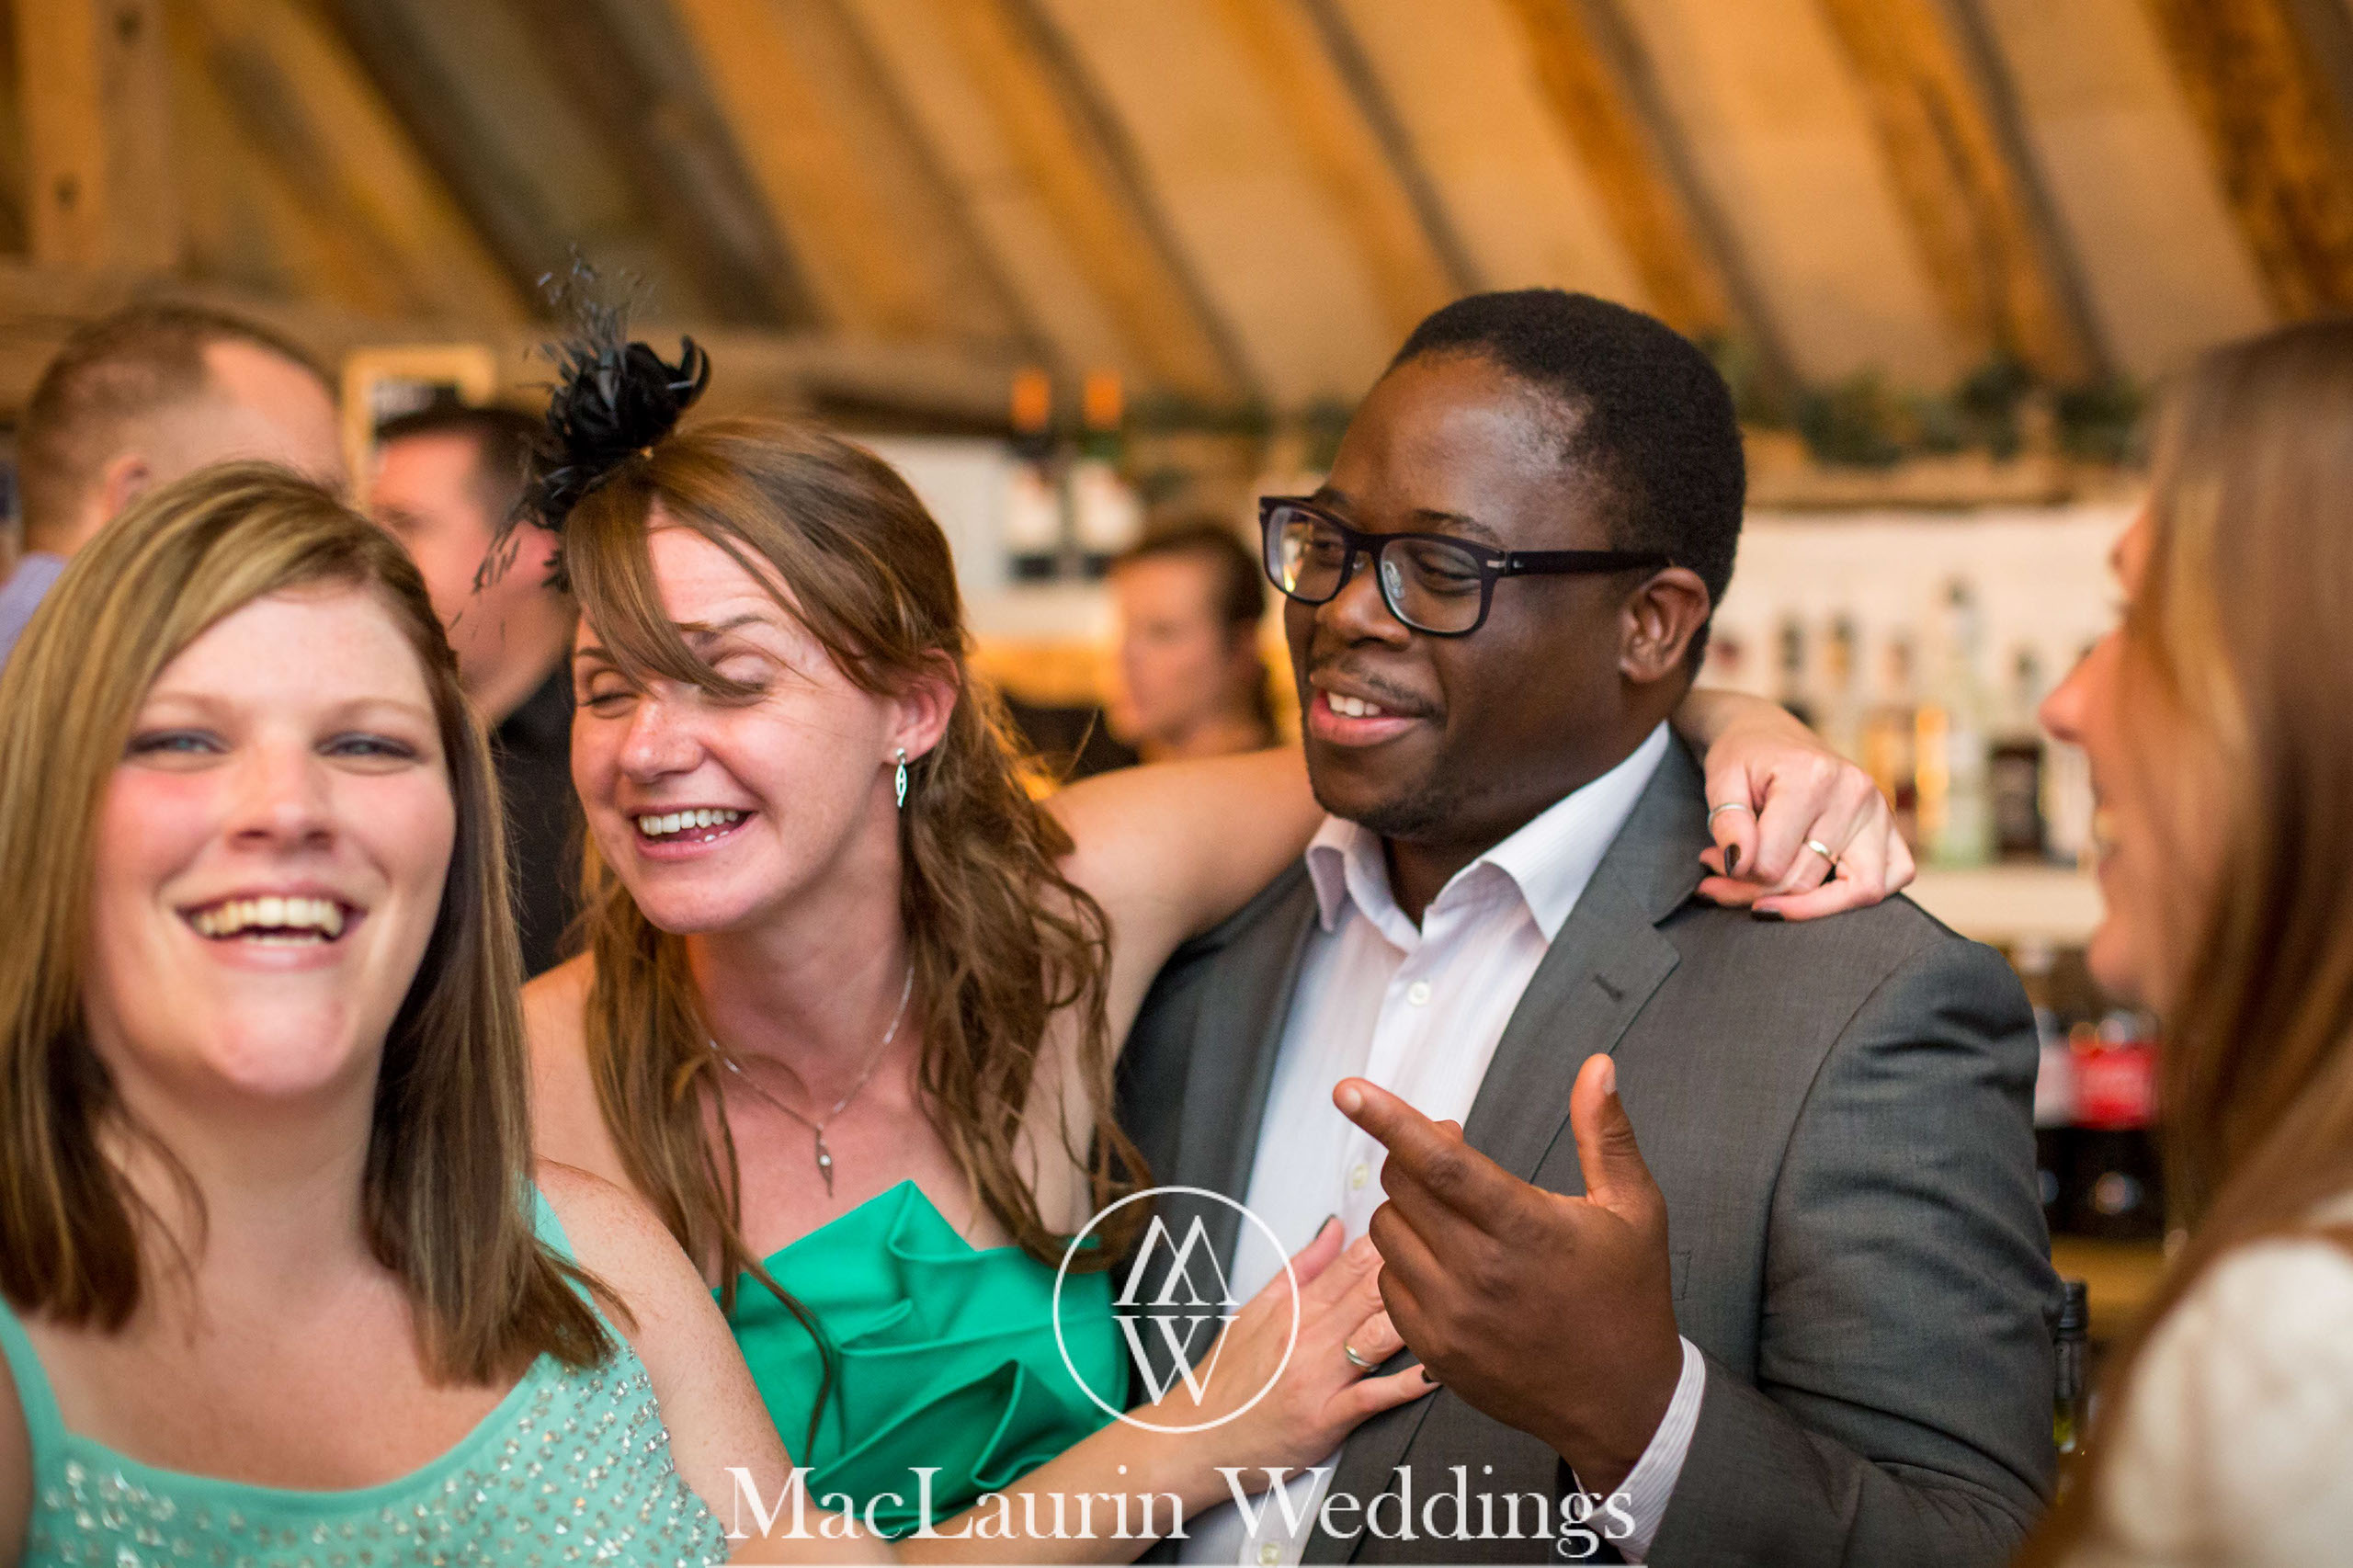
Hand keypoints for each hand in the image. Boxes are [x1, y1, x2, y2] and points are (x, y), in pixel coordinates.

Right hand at [1151, 1219, 1430, 1492]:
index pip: (1352, 1262)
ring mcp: (1318, 1378)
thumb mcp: (1253, 1311)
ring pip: (1377, 1335)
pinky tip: (1438, 1371)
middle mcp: (1308, 1337)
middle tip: (1454, 1254)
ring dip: (1418, 1318)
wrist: (1195, 1441)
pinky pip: (1373, 1397)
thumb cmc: (1225, 1382)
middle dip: (1415, 1271)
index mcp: (1293, 1308)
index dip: (1393, 1241)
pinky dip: (1407, 1384)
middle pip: (1372, 1291)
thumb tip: (1334, 1228)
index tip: (1423, 1226)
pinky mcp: (1324, 1420)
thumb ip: (1299, 1269)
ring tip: (1457, 1303)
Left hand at [1334, 1058, 1682, 1495]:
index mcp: (1527, 1229)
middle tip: (1449, 1154)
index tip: (1348, 1089)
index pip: (1442, 1163)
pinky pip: (1387, 1281)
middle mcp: (1480, 1273)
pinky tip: (1449, 1265)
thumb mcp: (1634, 1208)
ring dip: (1408, 1211)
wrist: (1622, 1402)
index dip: (1390, 1120)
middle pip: (1403, 1187)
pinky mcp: (1433, 1348)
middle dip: (1414, 1157)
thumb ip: (1605, 1132)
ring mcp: (1451, 1316)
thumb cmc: (1628, 1297)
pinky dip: (1406, 1262)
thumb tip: (1598, 1066)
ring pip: (1387, 1231)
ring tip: (1457, 1218)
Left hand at [1696, 705, 1912, 917]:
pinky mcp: (1891, 826)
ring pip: (1857, 891)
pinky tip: (1815, 892)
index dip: (1736, 876)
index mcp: (1813, 778)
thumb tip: (1738, 865)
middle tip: (1721, 882)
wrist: (1769, 732)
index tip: (1712, 865)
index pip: (1774, 864)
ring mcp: (1880, 811)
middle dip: (1759, 892)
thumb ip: (1726, 823)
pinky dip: (1857, 895)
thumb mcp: (1721, 780)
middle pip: (1808, 881)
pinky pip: (1896, 877)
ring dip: (1805, 904)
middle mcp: (1856, 794)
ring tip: (1764, 894)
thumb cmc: (1744, 757)